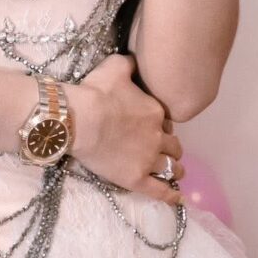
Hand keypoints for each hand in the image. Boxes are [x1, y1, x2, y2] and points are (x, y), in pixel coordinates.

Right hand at [65, 52, 184, 207]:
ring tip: (175, 172)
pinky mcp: (136, 178)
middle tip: (165, 149)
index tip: (151, 126)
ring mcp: (148, 159)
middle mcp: (157, 136)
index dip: (159, 124)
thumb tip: (136, 58)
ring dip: (174, 169)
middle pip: (173, 145)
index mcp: (155, 112)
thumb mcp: (115, 67)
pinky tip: (178, 199)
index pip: (165, 121)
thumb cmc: (95, 92)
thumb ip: (130, 63)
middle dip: (171, 147)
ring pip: (171, 167)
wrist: (79, 119)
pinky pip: (159, 191)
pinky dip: (170, 196)